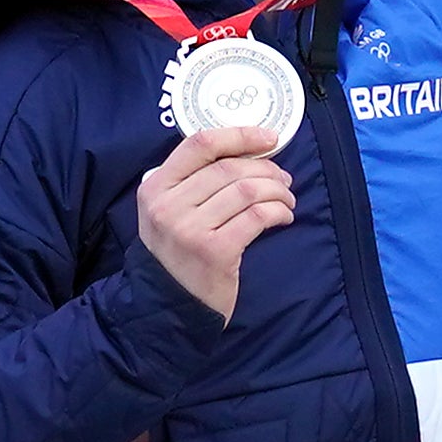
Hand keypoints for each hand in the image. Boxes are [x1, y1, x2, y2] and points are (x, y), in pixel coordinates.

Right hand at [135, 131, 301, 323]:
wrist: (169, 306)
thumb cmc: (177, 254)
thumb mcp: (168, 212)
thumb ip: (192, 182)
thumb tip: (248, 152)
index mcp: (155, 187)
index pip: (200, 144)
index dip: (240, 135)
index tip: (268, 138)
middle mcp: (168, 205)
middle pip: (229, 167)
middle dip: (267, 169)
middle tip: (283, 180)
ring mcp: (190, 229)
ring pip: (247, 190)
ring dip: (277, 191)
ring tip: (286, 200)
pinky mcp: (215, 251)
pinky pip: (257, 217)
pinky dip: (278, 212)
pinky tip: (283, 217)